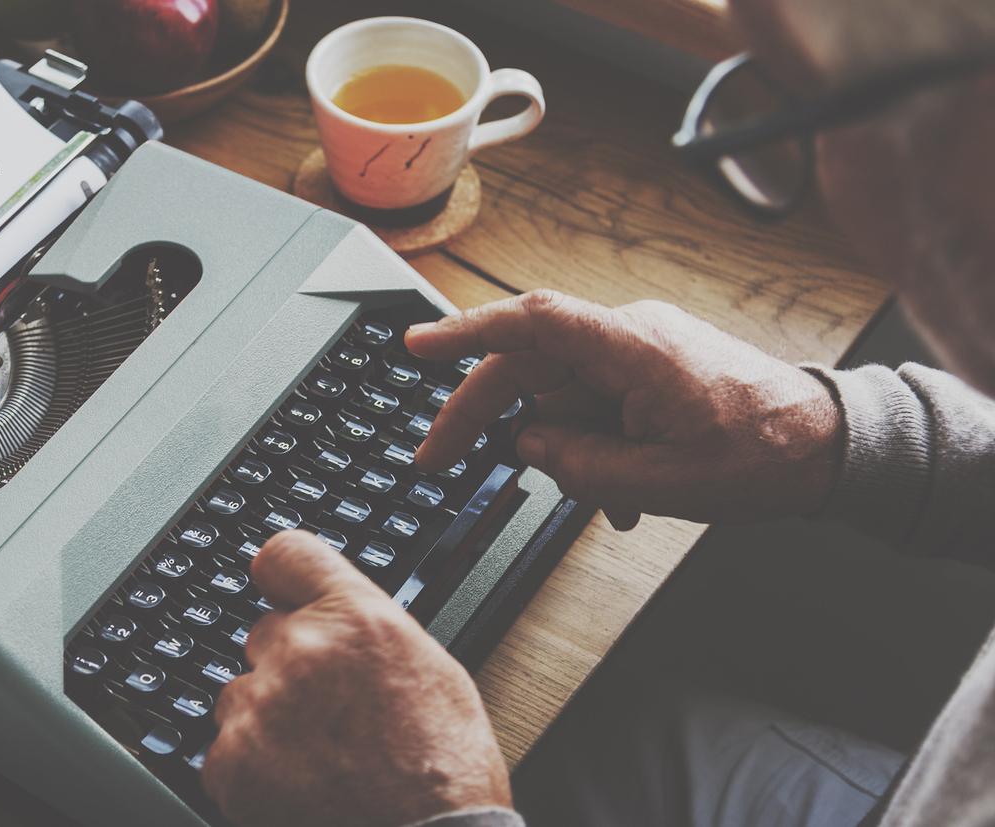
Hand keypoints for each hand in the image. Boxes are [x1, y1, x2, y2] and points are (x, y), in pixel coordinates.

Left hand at [201, 531, 510, 826]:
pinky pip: (224, 752)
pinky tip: (297, 790)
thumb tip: (339, 618)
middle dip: (287, 670)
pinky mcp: (233, 760)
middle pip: (264, 636)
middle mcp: (302, 649)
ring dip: (266, 722)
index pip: (286, 555)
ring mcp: (261, 704)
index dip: (281, 577)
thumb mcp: (431, 671)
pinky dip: (250, 772)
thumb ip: (371, 630)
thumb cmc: (444, 772)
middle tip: (328, 717)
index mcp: (356, 618)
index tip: (278, 593)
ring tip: (320, 763)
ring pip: (241, 696)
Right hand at [406, 290, 841, 528]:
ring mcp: (639, 352)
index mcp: (632, 348)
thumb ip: (582, 465)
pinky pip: (593, 404)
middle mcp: (629, 337)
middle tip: (439, 461)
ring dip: (566, 451)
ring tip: (611, 501)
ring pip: (560, 396)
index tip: (415, 347)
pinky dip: (594, 448)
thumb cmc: (765, 456)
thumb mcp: (665, 481)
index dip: (465, 332)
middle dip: (483, 418)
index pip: (531, 324)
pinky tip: (624, 494)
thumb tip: (528, 446)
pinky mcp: (649, 370)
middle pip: (528, 368)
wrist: (832, 447)